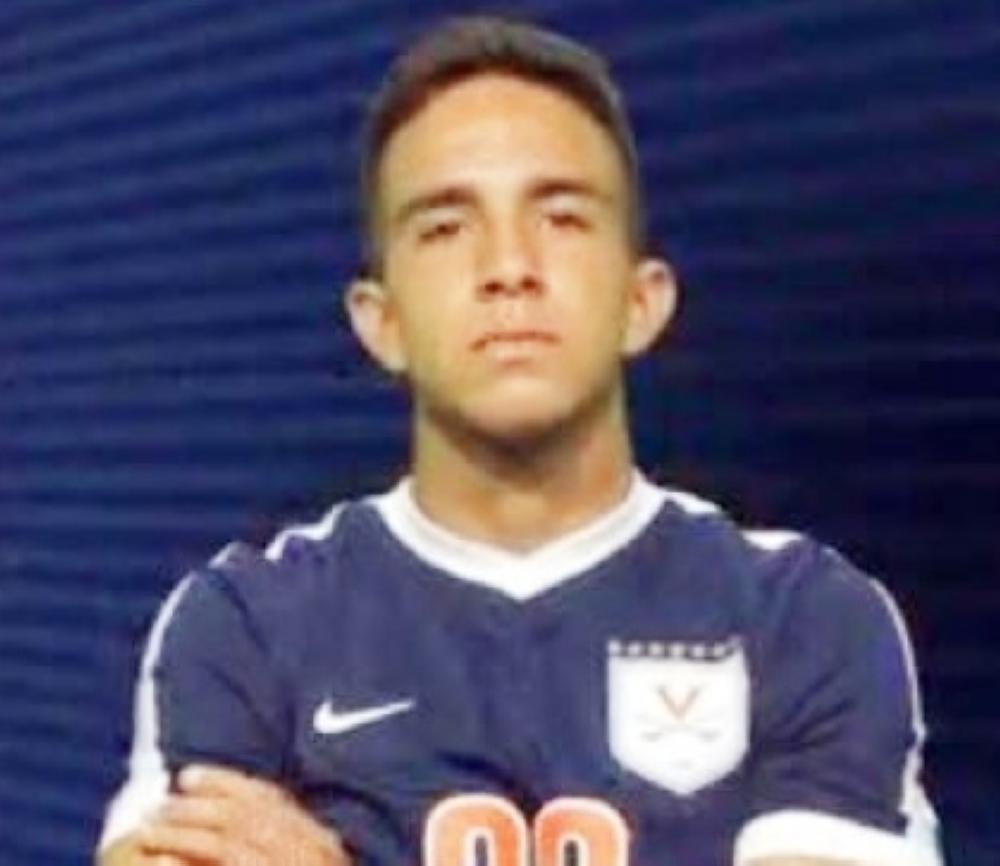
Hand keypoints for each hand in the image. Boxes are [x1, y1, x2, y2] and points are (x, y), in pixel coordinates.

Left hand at [138, 764, 349, 865]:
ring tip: (148, 831)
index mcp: (321, 846)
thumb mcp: (301, 864)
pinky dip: (187, 862)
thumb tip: (223, 819)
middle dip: (199, 804)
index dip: (227, 782)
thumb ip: (276, 849)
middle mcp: (311, 856)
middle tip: (160, 805)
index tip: (188, 775)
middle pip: (249, 816)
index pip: (272, 799)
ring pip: (230, 844)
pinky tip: (157, 864)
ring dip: (184, 831)